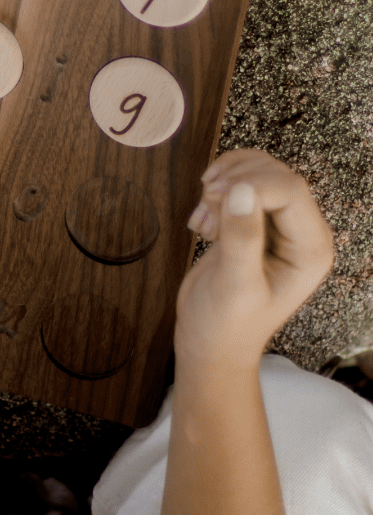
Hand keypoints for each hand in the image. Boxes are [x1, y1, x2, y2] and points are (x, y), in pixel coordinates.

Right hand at [176, 149, 333, 367]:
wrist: (210, 342)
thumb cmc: (227, 325)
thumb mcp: (235, 287)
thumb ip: (242, 239)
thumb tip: (240, 191)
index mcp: (310, 250)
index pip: (290, 191)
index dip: (251, 185)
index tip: (214, 198)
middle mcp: (301, 234)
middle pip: (276, 176)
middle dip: (236, 181)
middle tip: (206, 206)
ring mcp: (278, 226)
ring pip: (259, 172)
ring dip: (224, 181)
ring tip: (204, 215)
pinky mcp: (255, 222)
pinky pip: (242, 182)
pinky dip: (218, 188)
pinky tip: (204, 214)